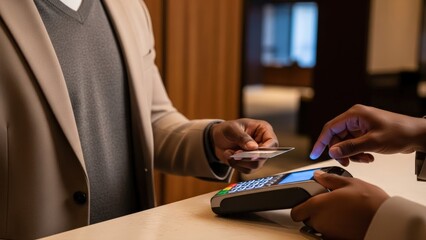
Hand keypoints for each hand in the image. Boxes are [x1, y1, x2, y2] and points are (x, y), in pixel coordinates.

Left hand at [210, 118, 277, 172]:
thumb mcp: (232, 129)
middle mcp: (263, 143)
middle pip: (264, 157)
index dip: (266, 149)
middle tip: (236, 153)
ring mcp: (257, 155)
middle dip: (249, 157)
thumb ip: (243, 137)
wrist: (217, 138)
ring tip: (229, 153)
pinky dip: (235, 165)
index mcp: (263, 130)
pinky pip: (246, 170)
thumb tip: (254, 147)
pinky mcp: (249, 163)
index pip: (272, 142)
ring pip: (255, 165)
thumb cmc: (227, 129)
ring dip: (240, 162)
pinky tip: (228, 155)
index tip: (254, 153)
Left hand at [291, 171, 388, 239]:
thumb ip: (329, 179)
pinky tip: (346, 218)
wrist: (387, 222)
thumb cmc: (370, 202)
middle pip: (307, 218)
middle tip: (328, 201)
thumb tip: (318, 176)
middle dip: (314, 211)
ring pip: (319, 226)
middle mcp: (320, 222)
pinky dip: (335, 226)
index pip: (295, 212)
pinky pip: (330, 232)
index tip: (306, 201)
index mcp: (317, 206)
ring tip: (341, 209)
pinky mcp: (337, 239)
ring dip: (325, 218)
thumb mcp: (349, 183)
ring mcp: (329, 233)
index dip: (299, 206)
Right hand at [310, 104, 425, 165]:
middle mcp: (355, 118)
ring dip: (352, 153)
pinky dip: (358, 152)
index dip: (321, 142)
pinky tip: (368, 157)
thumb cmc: (400, 132)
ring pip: (345, 142)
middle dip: (341, 151)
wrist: (418, 135)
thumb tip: (332, 152)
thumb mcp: (373, 142)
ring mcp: (361, 125)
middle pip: (337, 137)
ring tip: (364, 159)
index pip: (330, 128)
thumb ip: (350, 147)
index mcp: (354, 115)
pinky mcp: (366, 132)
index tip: (314, 154)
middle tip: (347, 162)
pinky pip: (354, 144)